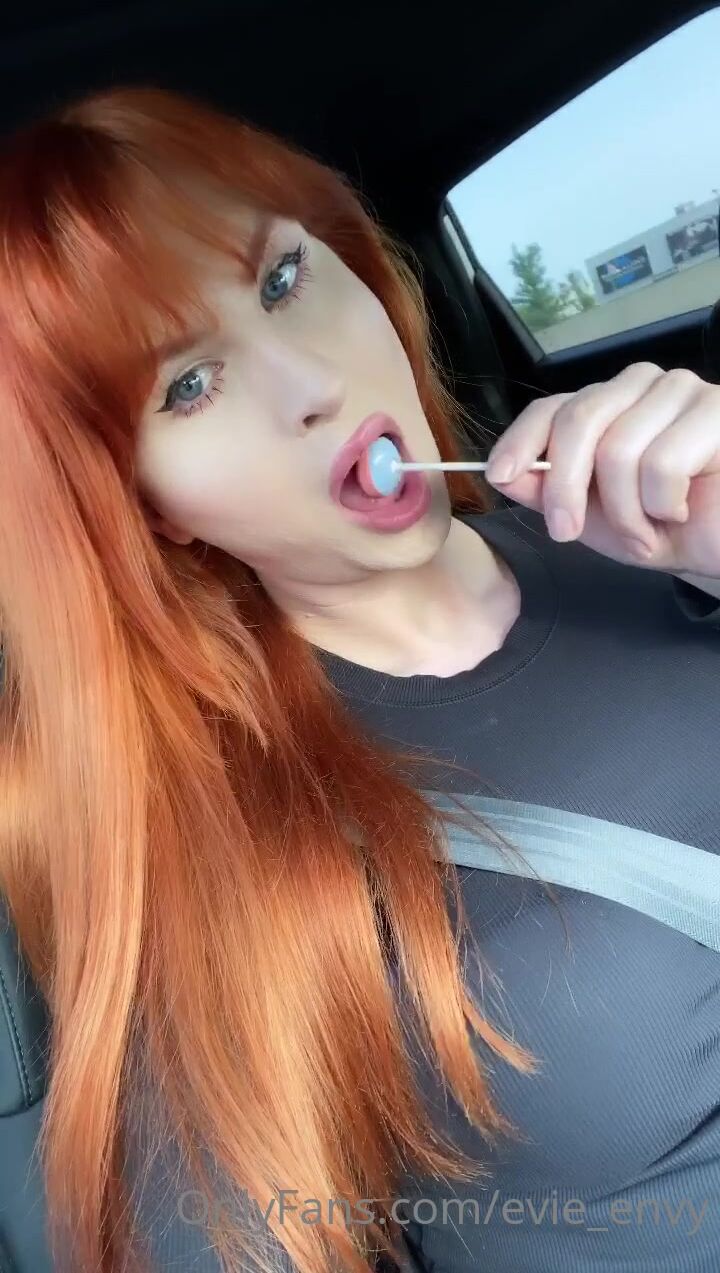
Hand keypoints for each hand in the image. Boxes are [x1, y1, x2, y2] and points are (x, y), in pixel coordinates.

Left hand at [485, 362, 719, 576]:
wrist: (717, 549)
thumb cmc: (663, 529)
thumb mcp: (594, 519)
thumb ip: (547, 494)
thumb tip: (502, 475)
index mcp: (609, 404)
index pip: (554, 407)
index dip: (521, 440)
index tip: (499, 476)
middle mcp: (643, 386)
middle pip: (579, 420)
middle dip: (564, 487)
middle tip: (567, 532)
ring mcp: (683, 392)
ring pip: (619, 450)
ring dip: (625, 513)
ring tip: (645, 533)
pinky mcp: (718, 411)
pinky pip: (662, 464)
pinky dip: (662, 506)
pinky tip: (681, 513)